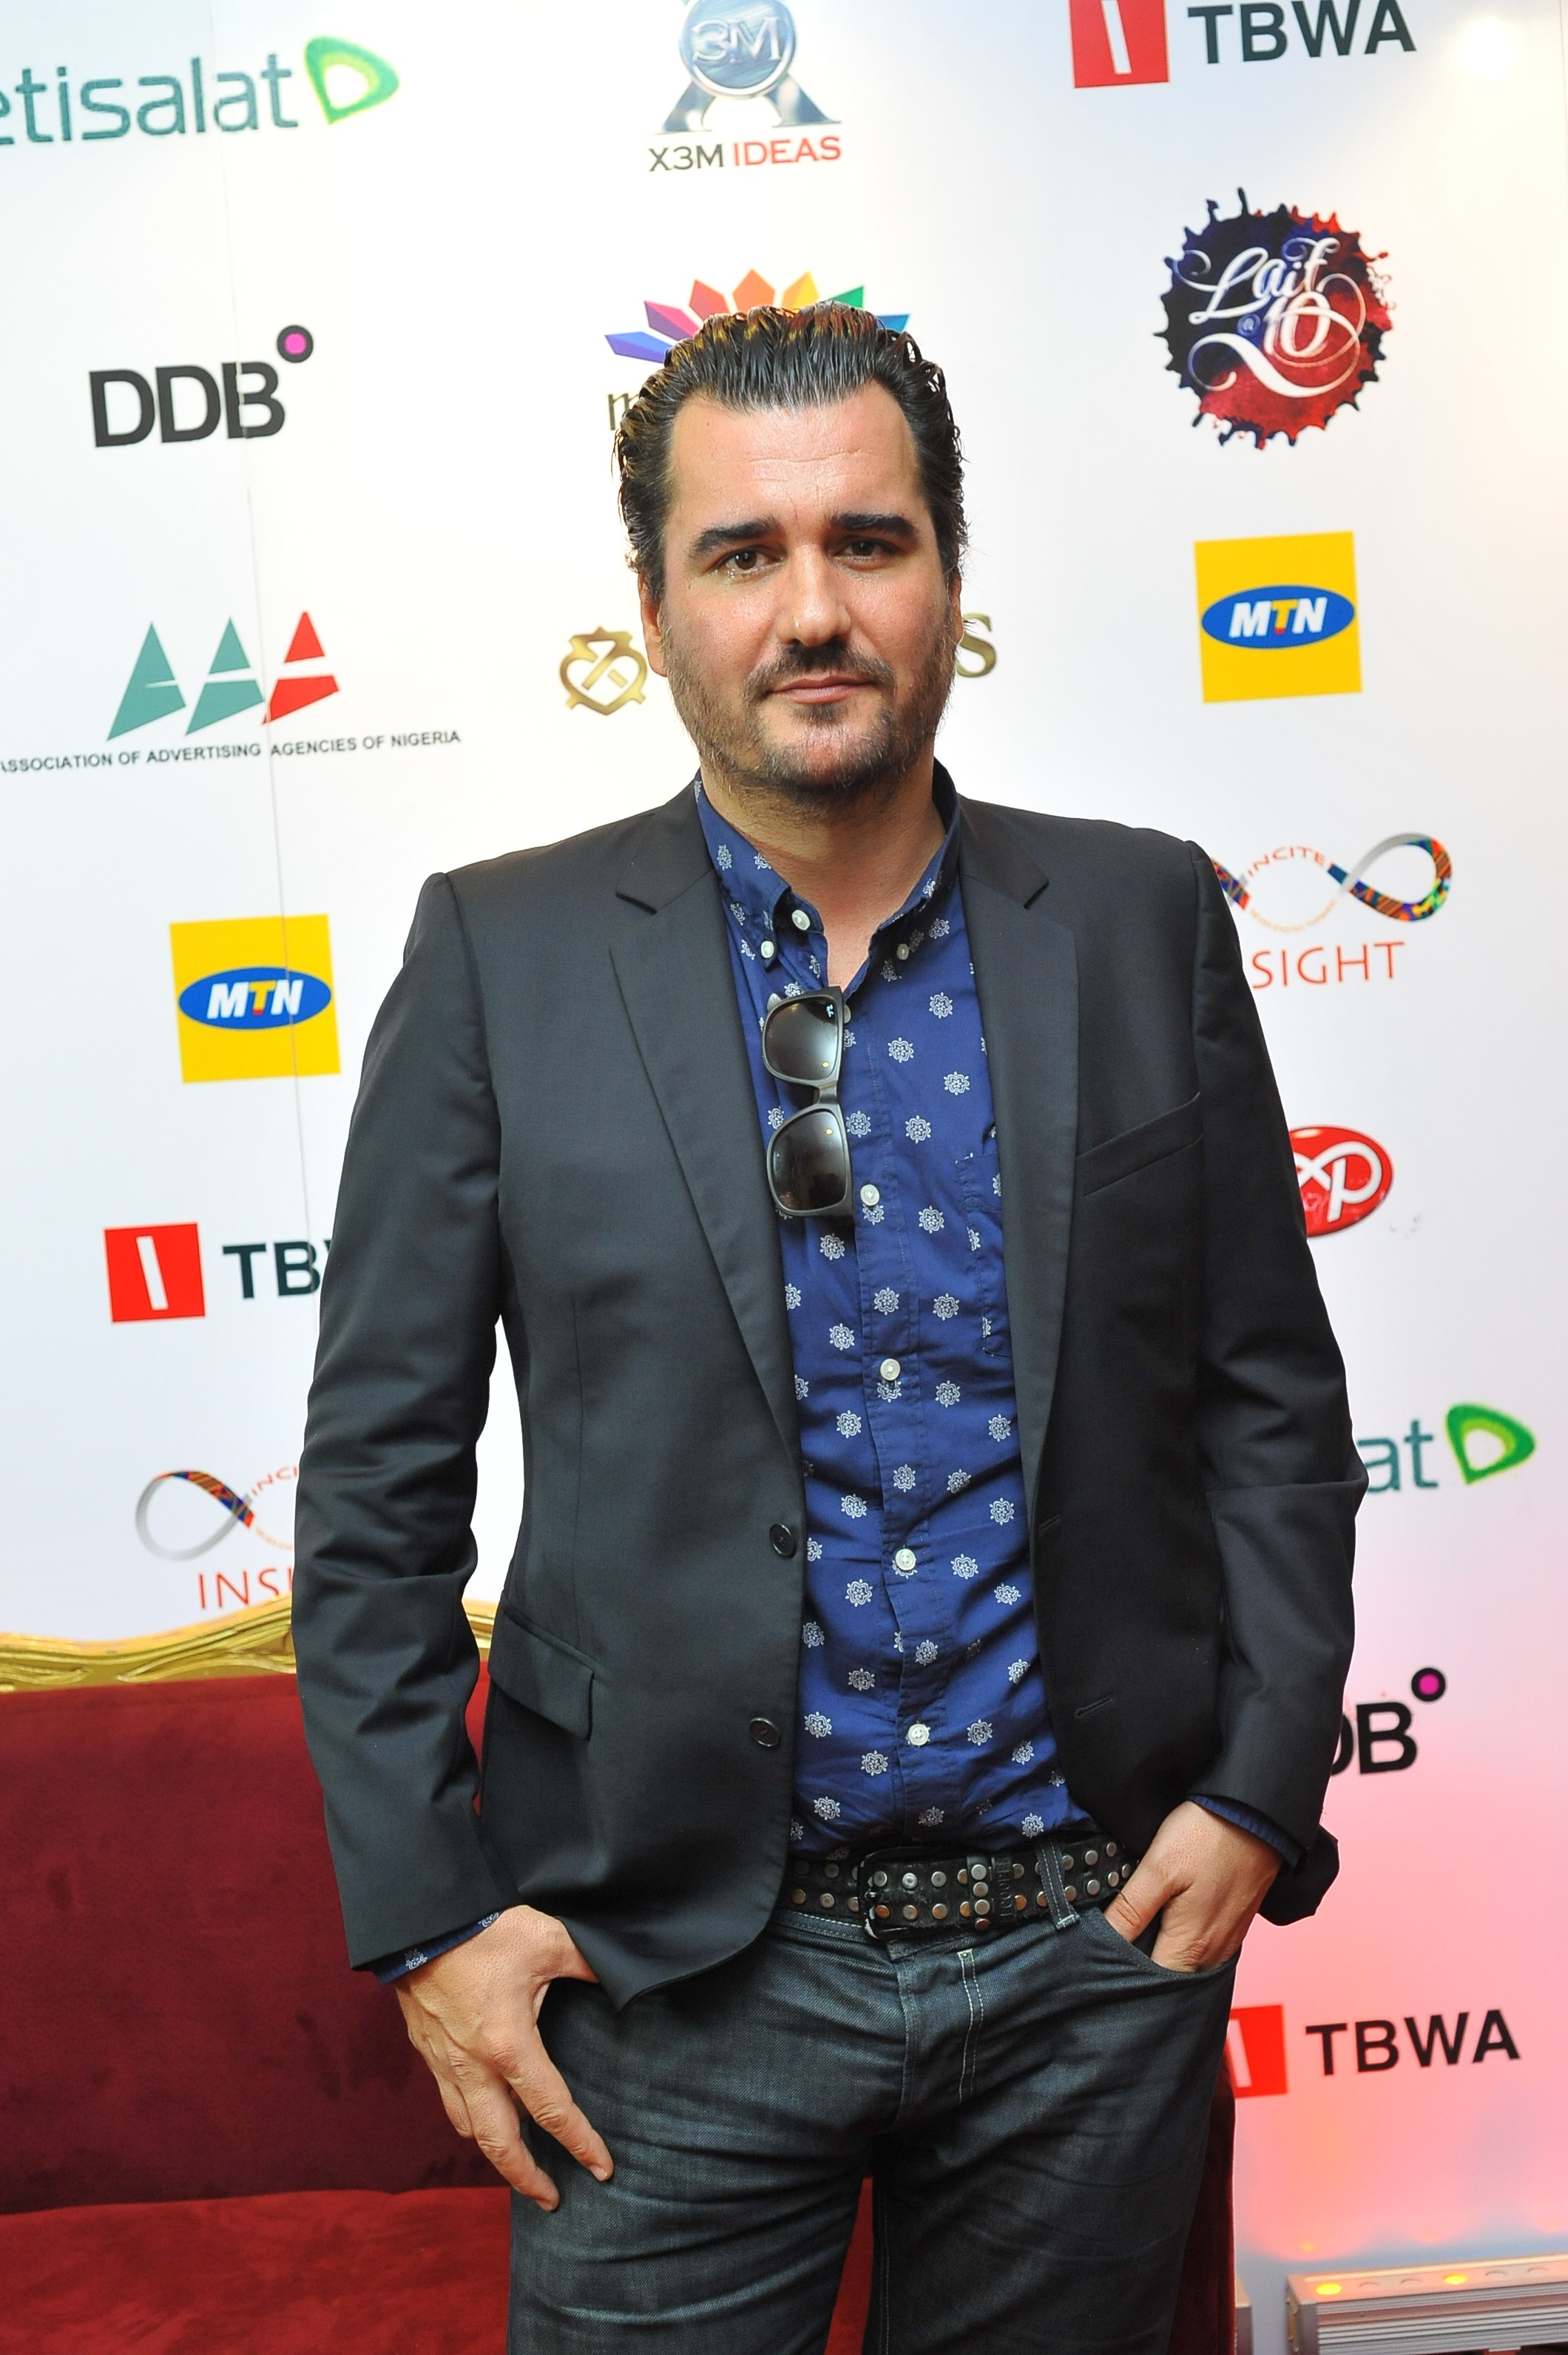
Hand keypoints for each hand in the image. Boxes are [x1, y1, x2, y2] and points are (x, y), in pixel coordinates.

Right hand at [395, 1905, 610, 2209]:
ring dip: (494, 2153)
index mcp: (509, 2046)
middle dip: (527, 2178)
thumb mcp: (549, 1941)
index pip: (552, 2111)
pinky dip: (468, 2119)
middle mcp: (473, 2066)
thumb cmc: (486, 1928)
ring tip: (517, 2164)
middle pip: (500, 2144)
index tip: (601, 2170)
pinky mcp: (426, 2049)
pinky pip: (448, 2100)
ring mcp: (444, 2061)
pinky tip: (482, 2114)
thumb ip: (589, 1965)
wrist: (422, 1917)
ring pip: (468, 2128)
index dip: (581, 2143)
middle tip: (552, 2198)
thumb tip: (622, 1974)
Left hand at [1102, 1801, 1279, 1971]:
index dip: (1123, 1974)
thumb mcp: (1159, 1868)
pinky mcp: (1235, 1925)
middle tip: (1118, 1942)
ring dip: (1164, 1955)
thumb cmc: (1208, 1835)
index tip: (1102, 1957)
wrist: (1257, 1813)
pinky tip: (1170, 1921)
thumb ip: (1131, 1911)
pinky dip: (1184, 1943)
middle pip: (1171, 1978)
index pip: (1151, 1983)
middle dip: (1143, 1969)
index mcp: (1191, 1946)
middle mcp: (1213, 1953)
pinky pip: (1205, 1949)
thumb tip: (1102, 1941)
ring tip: (1141, 1930)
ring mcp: (1228, 1940)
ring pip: (1188, 1965)